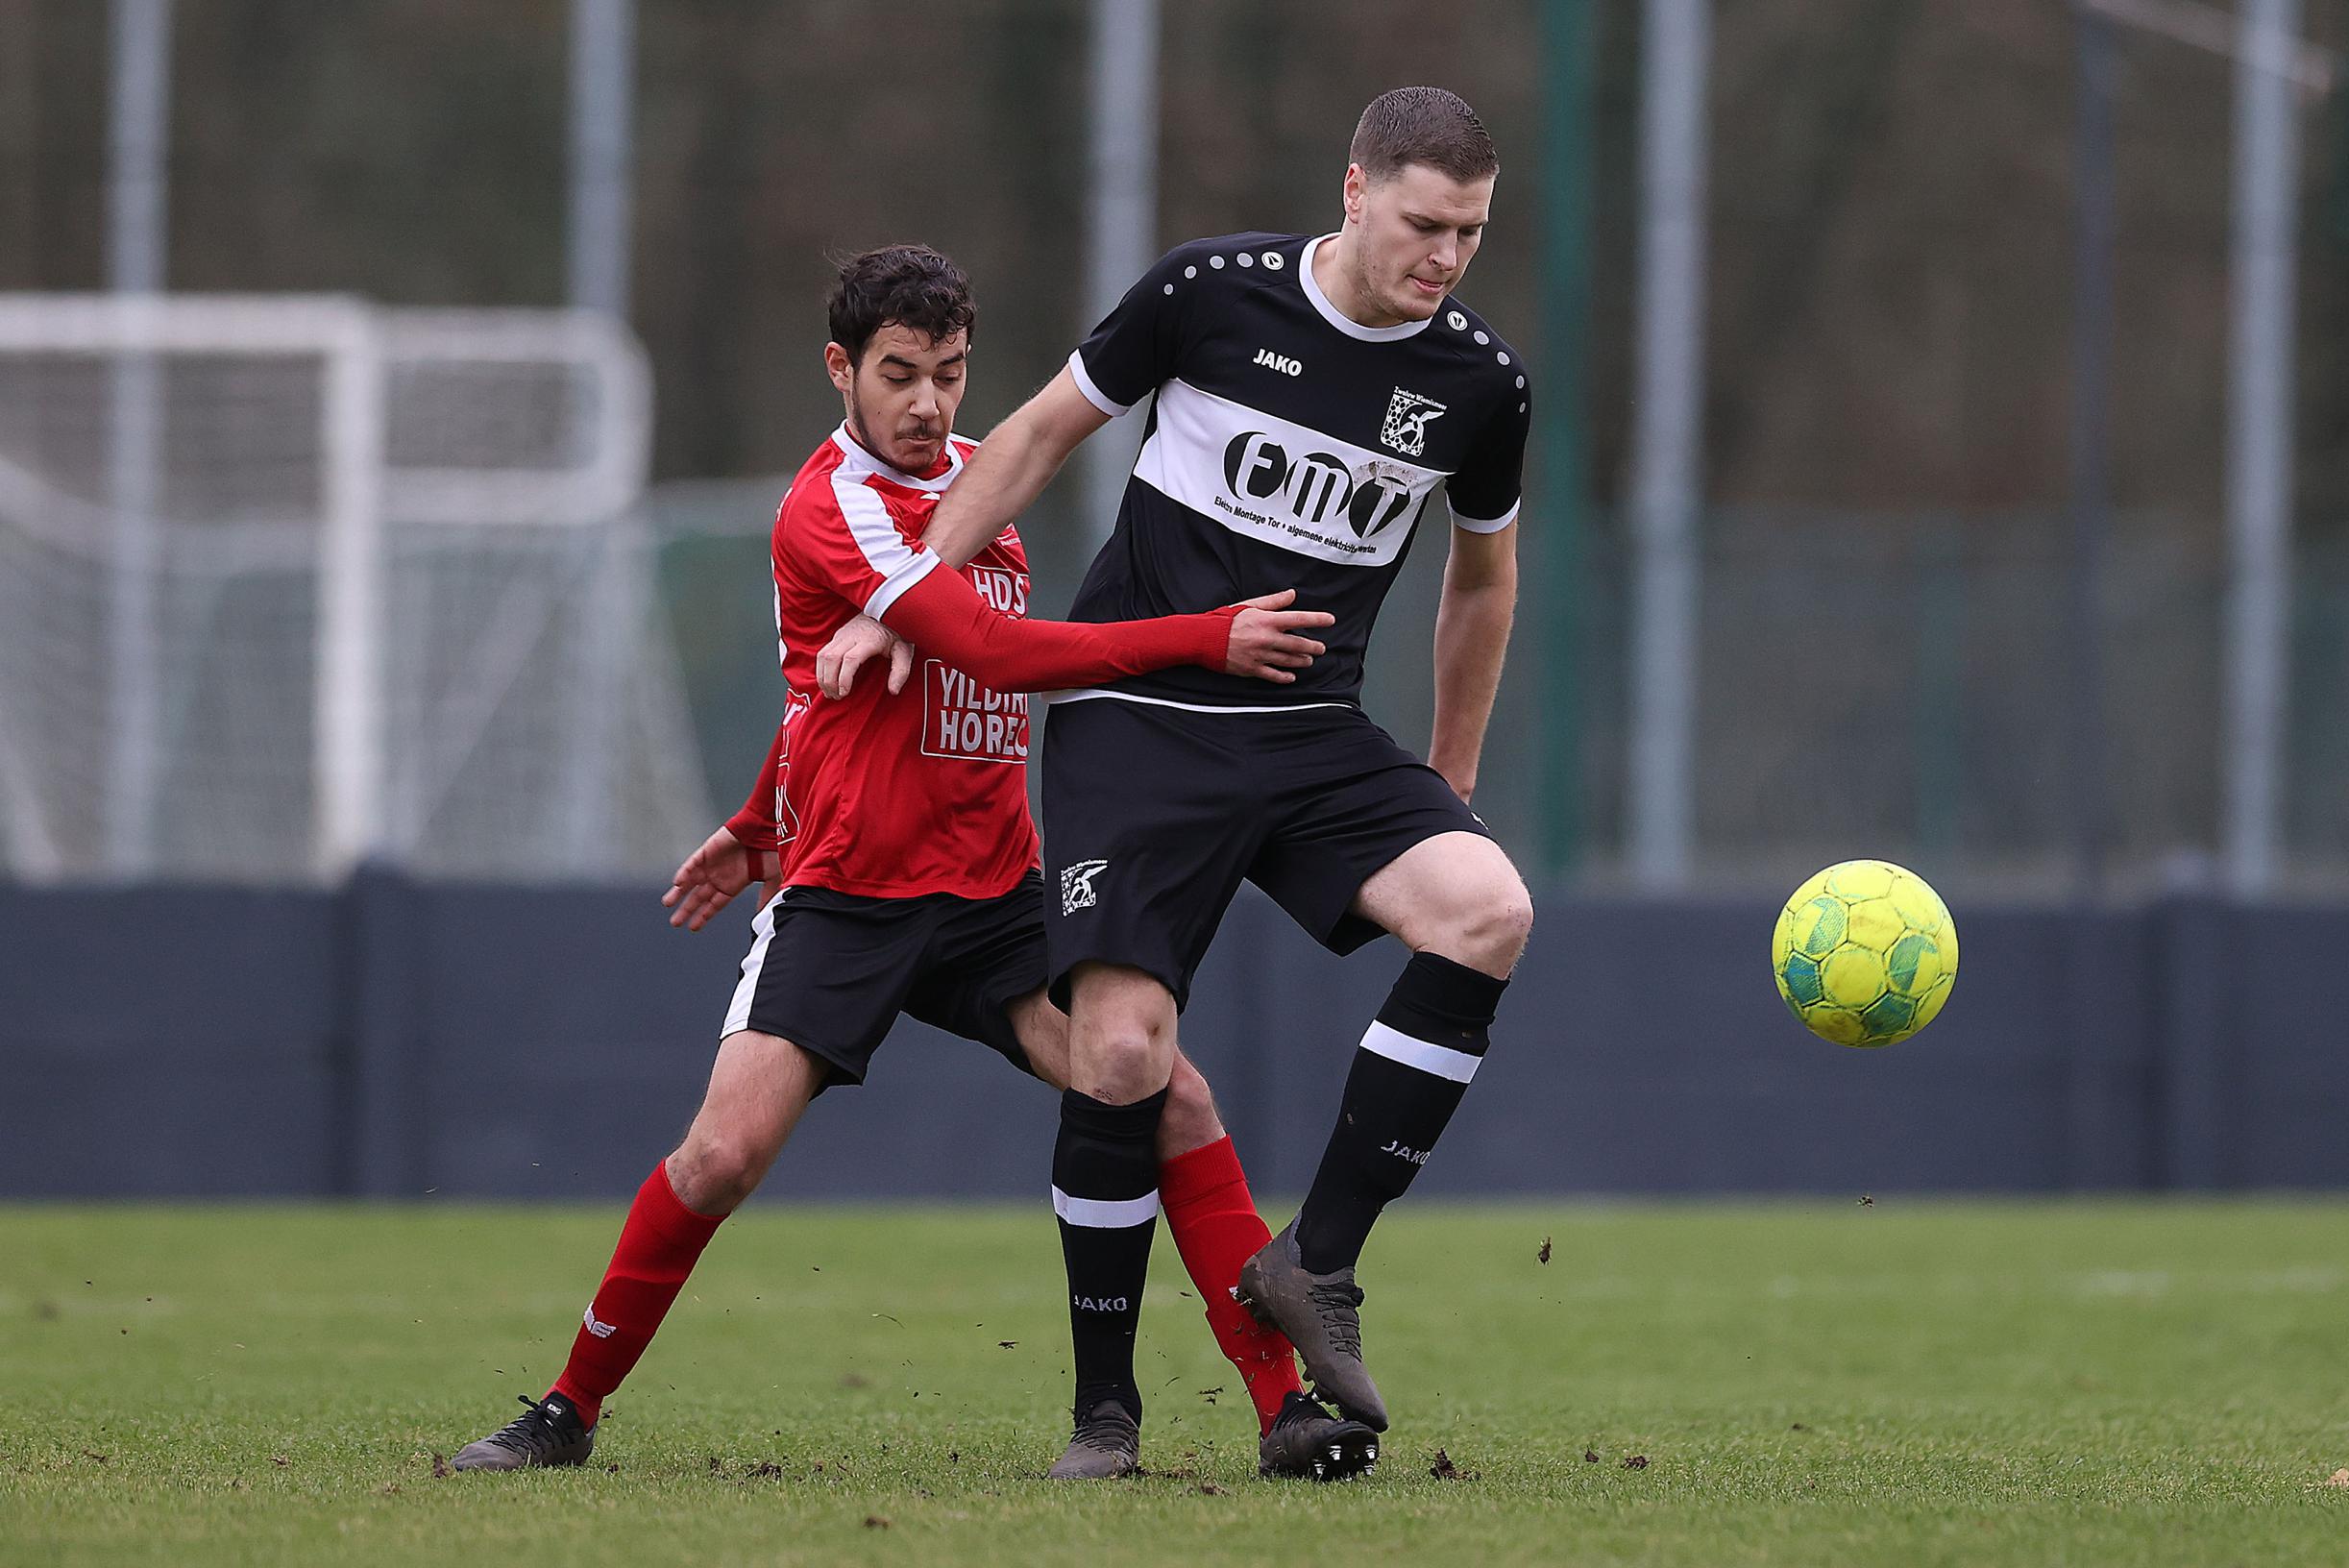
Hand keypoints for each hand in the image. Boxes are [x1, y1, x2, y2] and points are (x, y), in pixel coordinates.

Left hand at [662, 826, 781, 930]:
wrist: (767, 829)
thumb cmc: (771, 851)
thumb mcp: (772, 879)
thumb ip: (766, 896)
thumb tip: (763, 914)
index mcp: (733, 885)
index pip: (714, 905)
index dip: (703, 916)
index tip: (693, 927)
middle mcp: (720, 876)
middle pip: (699, 897)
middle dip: (687, 909)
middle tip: (675, 922)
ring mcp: (712, 864)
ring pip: (691, 881)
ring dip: (679, 892)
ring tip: (667, 904)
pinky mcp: (707, 851)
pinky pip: (692, 863)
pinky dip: (685, 872)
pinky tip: (677, 883)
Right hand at [815, 615, 914, 699]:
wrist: (886, 607)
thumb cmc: (896, 631)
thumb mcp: (905, 650)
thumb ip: (901, 671)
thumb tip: (894, 690)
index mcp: (869, 639)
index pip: (850, 659)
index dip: (844, 678)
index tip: (844, 692)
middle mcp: (852, 635)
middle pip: (832, 658)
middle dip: (829, 681)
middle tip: (836, 697)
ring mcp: (842, 634)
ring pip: (823, 655)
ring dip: (823, 676)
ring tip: (830, 692)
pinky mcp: (837, 635)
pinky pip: (822, 652)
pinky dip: (821, 669)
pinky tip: (827, 680)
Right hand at [1223, 589, 1334, 683]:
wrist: (1204, 638)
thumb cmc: (1226, 620)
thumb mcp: (1250, 605)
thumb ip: (1273, 601)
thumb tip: (1292, 594)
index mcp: (1267, 620)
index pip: (1299, 619)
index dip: (1317, 619)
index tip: (1331, 620)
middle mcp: (1267, 639)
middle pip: (1298, 644)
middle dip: (1313, 646)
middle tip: (1321, 648)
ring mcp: (1260, 655)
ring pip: (1289, 660)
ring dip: (1302, 660)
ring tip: (1308, 660)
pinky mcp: (1252, 668)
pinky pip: (1273, 675)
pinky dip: (1285, 677)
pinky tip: (1292, 676)